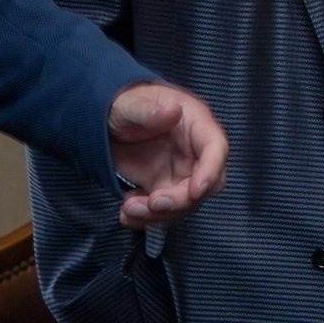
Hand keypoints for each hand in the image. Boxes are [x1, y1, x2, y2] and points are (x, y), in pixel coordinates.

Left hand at [106, 81, 228, 228]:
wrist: (108, 119)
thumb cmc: (125, 104)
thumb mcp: (131, 104)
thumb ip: (150, 110)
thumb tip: (174, 112)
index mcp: (195, 124)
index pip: (216, 149)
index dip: (211, 171)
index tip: (195, 191)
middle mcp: (194, 152)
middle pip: (206, 184)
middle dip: (180, 201)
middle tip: (152, 203)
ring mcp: (180, 172)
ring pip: (185, 204)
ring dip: (159, 215)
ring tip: (128, 209)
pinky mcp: (163, 187)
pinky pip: (164, 210)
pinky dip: (146, 219)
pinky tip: (126, 214)